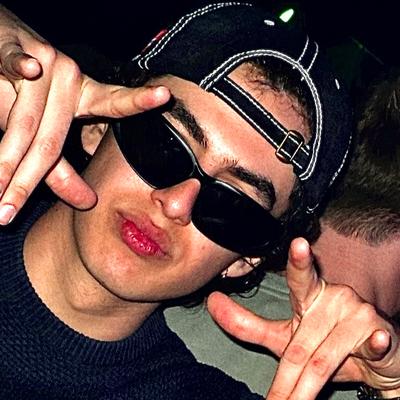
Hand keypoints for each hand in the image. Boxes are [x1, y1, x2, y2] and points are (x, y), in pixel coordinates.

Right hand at [0, 5, 169, 223]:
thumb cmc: (24, 92)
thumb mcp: (47, 130)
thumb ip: (63, 168)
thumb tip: (87, 202)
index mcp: (84, 96)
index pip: (114, 104)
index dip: (139, 101)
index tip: (166, 95)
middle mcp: (69, 78)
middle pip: (50, 142)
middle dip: (25, 181)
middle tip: (8, 212)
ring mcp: (43, 62)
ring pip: (23, 123)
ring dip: (4, 163)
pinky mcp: (11, 48)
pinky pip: (13, 63)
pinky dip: (16, 65)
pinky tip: (28, 68)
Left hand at [207, 238, 399, 398]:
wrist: (377, 360)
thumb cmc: (326, 343)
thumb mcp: (285, 336)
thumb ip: (248, 324)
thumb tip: (211, 302)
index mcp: (311, 295)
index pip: (300, 278)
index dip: (299, 261)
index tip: (298, 244)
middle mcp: (335, 298)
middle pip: (300, 343)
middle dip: (286, 380)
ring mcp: (359, 314)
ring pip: (323, 359)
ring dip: (307, 390)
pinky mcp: (380, 333)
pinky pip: (373, 344)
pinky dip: (374, 347)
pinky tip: (377, 342)